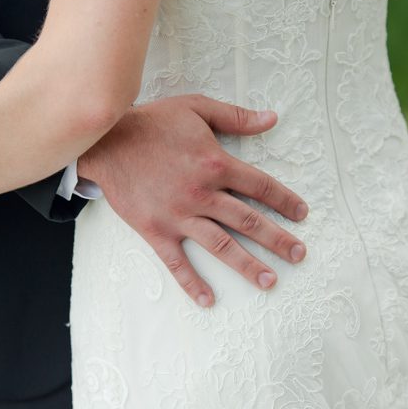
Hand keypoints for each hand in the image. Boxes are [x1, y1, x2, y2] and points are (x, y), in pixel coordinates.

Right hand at [78, 95, 309, 307]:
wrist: (105, 140)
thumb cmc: (153, 122)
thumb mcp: (196, 108)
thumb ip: (236, 117)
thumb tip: (271, 118)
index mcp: (216, 164)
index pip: (261, 186)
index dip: (285, 200)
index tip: (302, 214)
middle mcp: (202, 193)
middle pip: (249, 220)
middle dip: (278, 239)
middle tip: (300, 255)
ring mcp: (179, 215)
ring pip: (221, 245)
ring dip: (247, 265)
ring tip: (270, 281)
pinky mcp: (156, 230)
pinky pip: (177, 262)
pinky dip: (192, 283)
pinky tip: (209, 300)